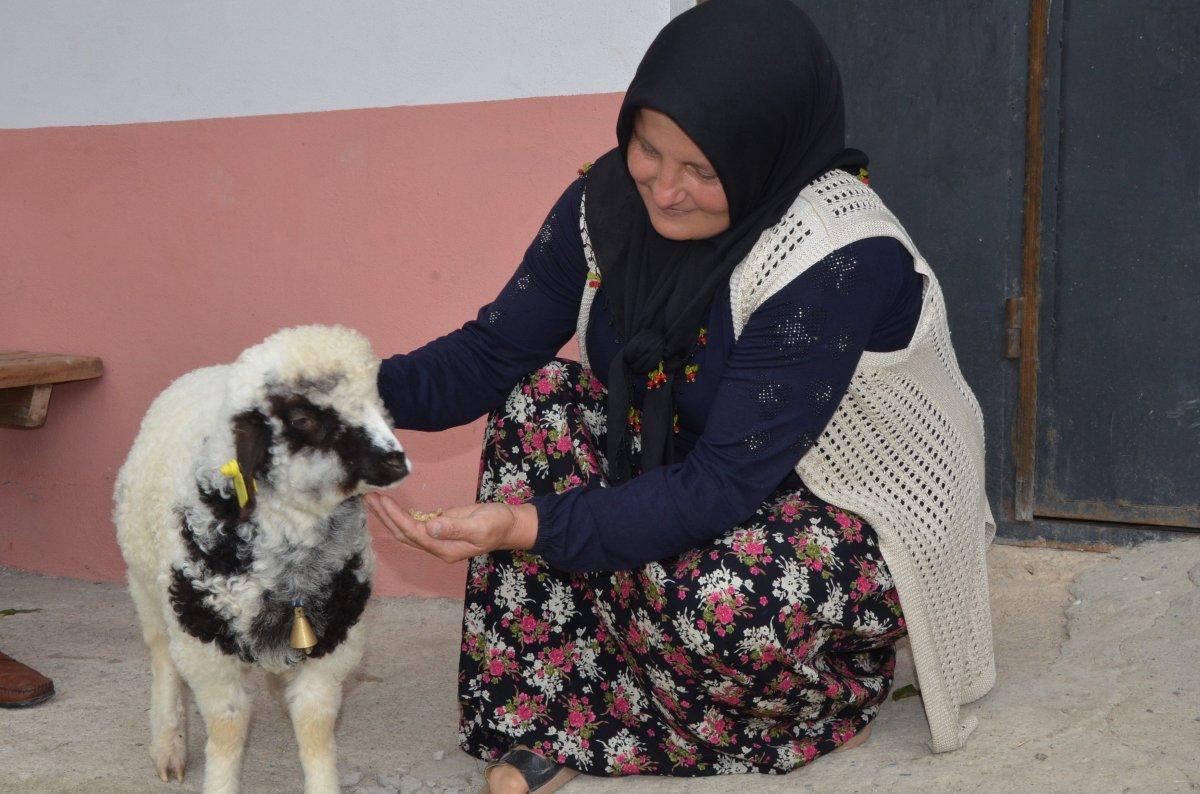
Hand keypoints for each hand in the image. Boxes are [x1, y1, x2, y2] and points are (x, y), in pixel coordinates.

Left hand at [364, 493, 537, 563]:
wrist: (510, 525)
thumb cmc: (498, 524)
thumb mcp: (480, 526)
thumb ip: (455, 527)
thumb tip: (430, 526)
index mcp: (444, 549)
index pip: (413, 534)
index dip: (396, 518)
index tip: (382, 501)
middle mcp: (436, 546)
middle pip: (402, 534)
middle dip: (384, 516)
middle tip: (367, 497)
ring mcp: (437, 538)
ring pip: (405, 530)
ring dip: (388, 515)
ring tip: (372, 499)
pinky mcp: (439, 528)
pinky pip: (414, 524)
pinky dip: (399, 514)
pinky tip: (389, 505)